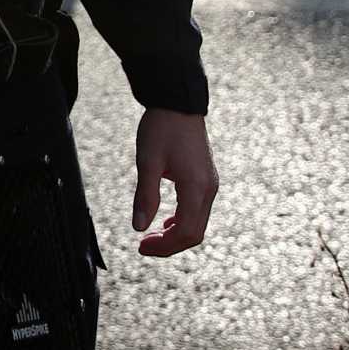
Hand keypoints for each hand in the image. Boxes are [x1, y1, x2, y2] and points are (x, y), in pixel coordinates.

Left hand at [132, 107, 217, 257]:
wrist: (178, 103)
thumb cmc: (161, 128)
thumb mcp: (147, 162)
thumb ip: (145, 197)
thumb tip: (138, 227)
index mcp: (196, 187)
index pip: (186, 232)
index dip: (165, 246)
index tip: (141, 246)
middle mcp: (209, 189)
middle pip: (195, 233)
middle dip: (169, 245)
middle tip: (143, 246)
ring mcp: (210, 184)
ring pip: (198, 223)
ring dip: (176, 234)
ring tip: (151, 237)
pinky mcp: (206, 179)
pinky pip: (198, 210)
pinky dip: (183, 221)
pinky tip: (165, 222)